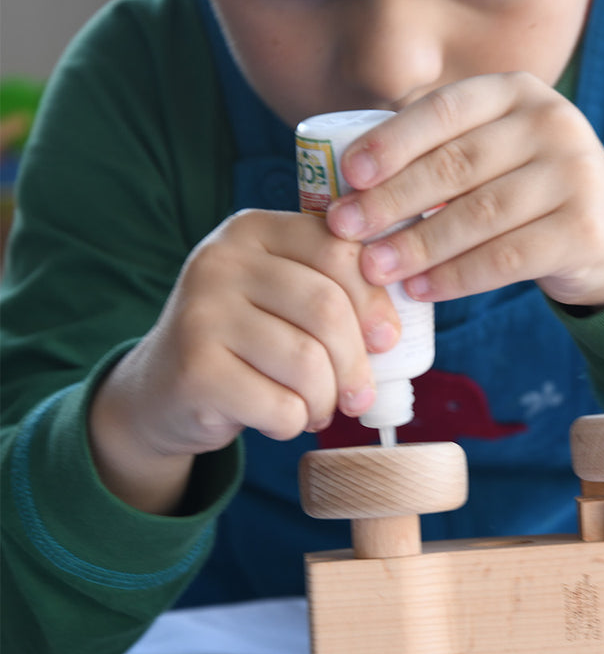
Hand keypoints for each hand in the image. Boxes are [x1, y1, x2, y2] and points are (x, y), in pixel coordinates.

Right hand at [89, 210, 398, 512]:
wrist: (160, 392)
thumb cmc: (244, 343)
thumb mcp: (279, 296)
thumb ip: (330, 290)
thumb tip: (394, 330)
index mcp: (253, 230)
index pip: (337, 251)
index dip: (375, 301)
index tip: (386, 340)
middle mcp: (221, 260)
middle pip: (327, 309)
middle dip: (356, 363)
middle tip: (359, 395)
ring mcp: (201, 313)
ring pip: (307, 363)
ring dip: (325, 400)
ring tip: (317, 409)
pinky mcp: (195, 370)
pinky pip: (280, 406)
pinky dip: (294, 423)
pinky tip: (280, 419)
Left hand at [326, 72, 603, 307]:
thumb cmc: (526, 188)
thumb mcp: (493, 149)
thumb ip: (437, 148)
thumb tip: (343, 174)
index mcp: (515, 91)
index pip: (443, 109)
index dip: (391, 142)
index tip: (347, 176)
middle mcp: (551, 121)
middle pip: (456, 164)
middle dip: (392, 199)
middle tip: (346, 229)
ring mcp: (574, 173)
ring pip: (479, 214)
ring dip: (419, 245)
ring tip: (375, 268)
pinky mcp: (584, 228)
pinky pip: (506, 257)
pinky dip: (457, 277)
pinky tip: (422, 290)